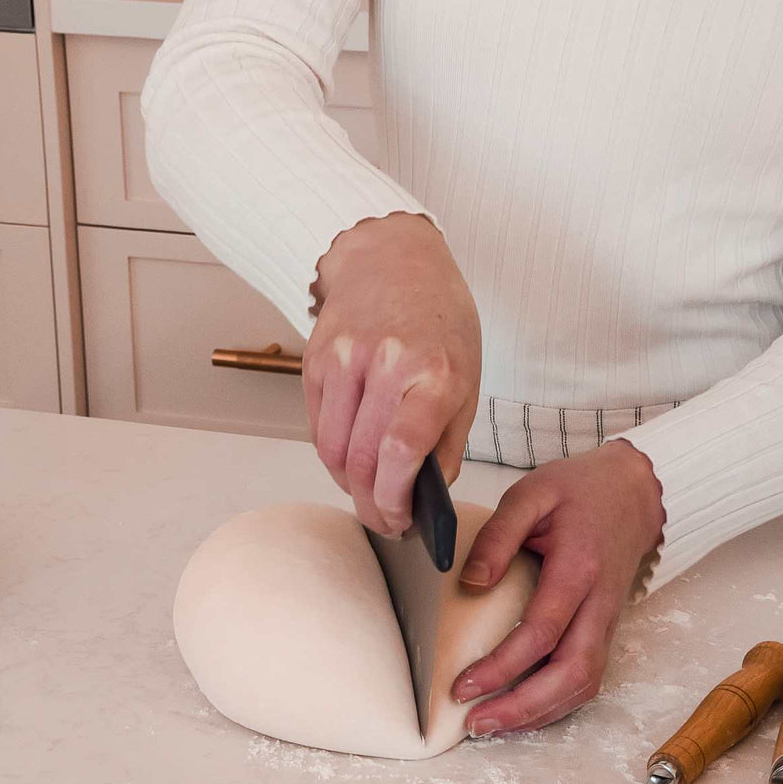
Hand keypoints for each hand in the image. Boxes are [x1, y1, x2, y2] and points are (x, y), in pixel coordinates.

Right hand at [303, 212, 481, 535]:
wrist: (393, 260)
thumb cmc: (440, 321)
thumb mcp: (467, 377)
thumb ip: (447, 440)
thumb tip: (426, 497)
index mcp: (434, 373)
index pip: (402, 450)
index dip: (396, 499)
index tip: (401, 522)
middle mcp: (386, 364)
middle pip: (362, 459)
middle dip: (372, 505)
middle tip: (385, 523)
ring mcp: (344, 360)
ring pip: (331, 450)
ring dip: (348, 485)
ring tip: (369, 495)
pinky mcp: (315, 360)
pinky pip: (317, 427)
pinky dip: (332, 455)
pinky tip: (351, 460)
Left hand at [451, 439, 665, 734]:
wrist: (633, 491)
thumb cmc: (580, 490)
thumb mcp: (531, 494)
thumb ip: (498, 536)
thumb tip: (470, 583)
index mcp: (579, 568)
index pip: (542, 633)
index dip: (502, 667)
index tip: (462, 685)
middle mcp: (600, 602)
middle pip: (571, 673)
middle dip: (523, 707)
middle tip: (476, 722)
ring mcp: (607, 619)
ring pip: (585, 683)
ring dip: (540, 712)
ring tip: (493, 724)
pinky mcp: (605, 627)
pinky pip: (587, 676)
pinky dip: (557, 702)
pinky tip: (522, 709)